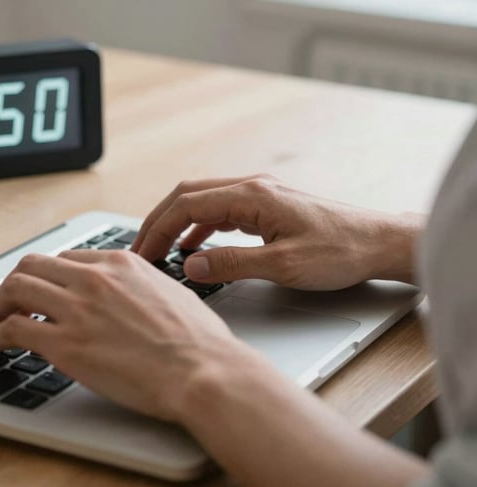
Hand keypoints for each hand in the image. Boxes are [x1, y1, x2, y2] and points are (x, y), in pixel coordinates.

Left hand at [0, 250, 252, 421]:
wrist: (203, 371)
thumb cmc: (198, 341)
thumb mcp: (170, 292)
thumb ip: (140, 285)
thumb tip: (130, 293)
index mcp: (120, 264)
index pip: (65, 259)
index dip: (47, 277)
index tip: (41, 293)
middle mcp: (94, 279)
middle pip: (31, 265)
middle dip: (13, 285)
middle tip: (8, 304)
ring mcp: (77, 310)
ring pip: (14, 289)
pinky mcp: (65, 344)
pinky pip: (13, 328)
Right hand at [131, 174, 422, 289]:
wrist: (379, 242)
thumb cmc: (341, 251)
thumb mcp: (283, 265)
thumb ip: (232, 264)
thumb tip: (190, 265)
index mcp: (252, 195)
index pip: (187, 205)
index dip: (157, 229)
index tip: (142, 253)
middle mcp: (252, 188)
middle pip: (188, 196)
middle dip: (159, 222)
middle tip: (140, 251)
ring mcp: (259, 196)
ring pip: (202, 202)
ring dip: (176, 224)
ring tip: (159, 251)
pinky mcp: (266, 208)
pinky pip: (220, 212)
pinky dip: (198, 227)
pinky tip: (192, 247)